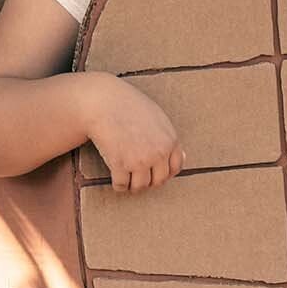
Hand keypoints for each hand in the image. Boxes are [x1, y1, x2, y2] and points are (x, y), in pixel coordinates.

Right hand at [81, 72, 185, 192]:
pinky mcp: (120, 165)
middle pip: (159, 180)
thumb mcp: (157, 117)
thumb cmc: (129, 106)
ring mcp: (139, 160)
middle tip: (138, 176)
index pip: (175, 168)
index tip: (154, 172)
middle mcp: (158, 153)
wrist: (104, 102)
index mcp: (170, 140)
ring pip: (140, 186)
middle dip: (149, 180)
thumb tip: (183, 156)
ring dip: (133, 186)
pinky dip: (118, 185)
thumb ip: (169, 137)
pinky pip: (122, 185)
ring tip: (127, 179)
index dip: (164, 172)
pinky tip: (115, 179)